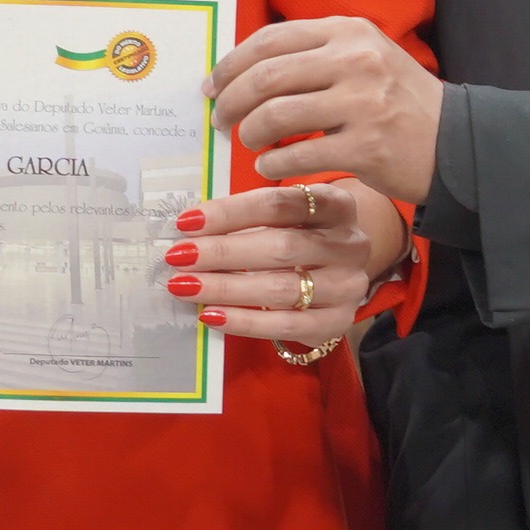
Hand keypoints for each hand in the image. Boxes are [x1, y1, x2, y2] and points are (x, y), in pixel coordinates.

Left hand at [166, 181, 406, 347]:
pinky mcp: (339, 322)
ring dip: (226, 288)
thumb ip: (247, 216)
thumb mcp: (286, 215)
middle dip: (223, 252)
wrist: (338, 272)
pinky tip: (211, 316)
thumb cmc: (300, 234)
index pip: (279, 204)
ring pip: (282, 288)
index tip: (187, 221)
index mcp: (336, 204)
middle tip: (179, 257)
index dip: (230, 212)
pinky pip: (286, 325)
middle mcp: (350, 244)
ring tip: (185, 286)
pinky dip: (244, 321)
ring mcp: (348, 286)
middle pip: (281, 246)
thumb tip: (189, 228)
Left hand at [208, 17, 442, 206]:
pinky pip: (297, 155)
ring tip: (247, 142)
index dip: (231, 63)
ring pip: (276, 115)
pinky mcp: (366, 148)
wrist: (456, 143)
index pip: (271, 39)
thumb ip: (313, 55)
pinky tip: (269, 166)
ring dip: (249, 133)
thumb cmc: (398, 102)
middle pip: (266, 76)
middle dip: (231, 100)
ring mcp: (362, 104)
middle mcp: (356, 61)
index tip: (212, 84)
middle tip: (220, 119)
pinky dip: (273, 163)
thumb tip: (242, 71)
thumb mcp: (364, 59)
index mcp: (349, 31)